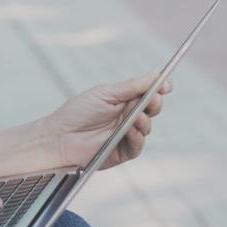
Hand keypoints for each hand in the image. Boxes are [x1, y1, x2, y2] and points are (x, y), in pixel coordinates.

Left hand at [45, 74, 172, 170]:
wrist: (60, 137)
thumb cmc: (78, 112)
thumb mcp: (106, 93)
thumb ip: (132, 86)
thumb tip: (156, 75)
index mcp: (122, 99)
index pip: (147, 92)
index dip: (159, 88)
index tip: (166, 84)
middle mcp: (126, 116)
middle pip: (152, 109)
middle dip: (154, 103)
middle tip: (152, 99)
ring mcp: (126, 134)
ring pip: (147, 127)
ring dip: (144, 121)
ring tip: (134, 117)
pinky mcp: (123, 151)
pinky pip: (139, 145)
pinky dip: (138, 137)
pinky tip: (130, 131)